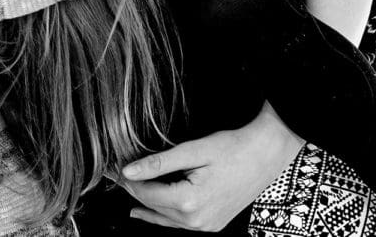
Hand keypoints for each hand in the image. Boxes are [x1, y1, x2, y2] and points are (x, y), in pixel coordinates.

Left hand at [120, 103, 303, 230]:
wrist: (266, 155)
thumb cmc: (234, 148)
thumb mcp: (193, 151)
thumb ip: (159, 162)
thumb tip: (128, 171)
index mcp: (189, 202)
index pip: (145, 192)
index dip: (125, 179)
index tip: (110, 168)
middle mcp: (196, 220)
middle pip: (152, 205)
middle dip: (131, 188)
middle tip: (112, 174)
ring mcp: (206, 226)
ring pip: (164, 217)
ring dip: (144, 203)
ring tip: (123, 190)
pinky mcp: (212, 224)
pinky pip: (178, 223)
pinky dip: (161, 215)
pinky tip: (145, 211)